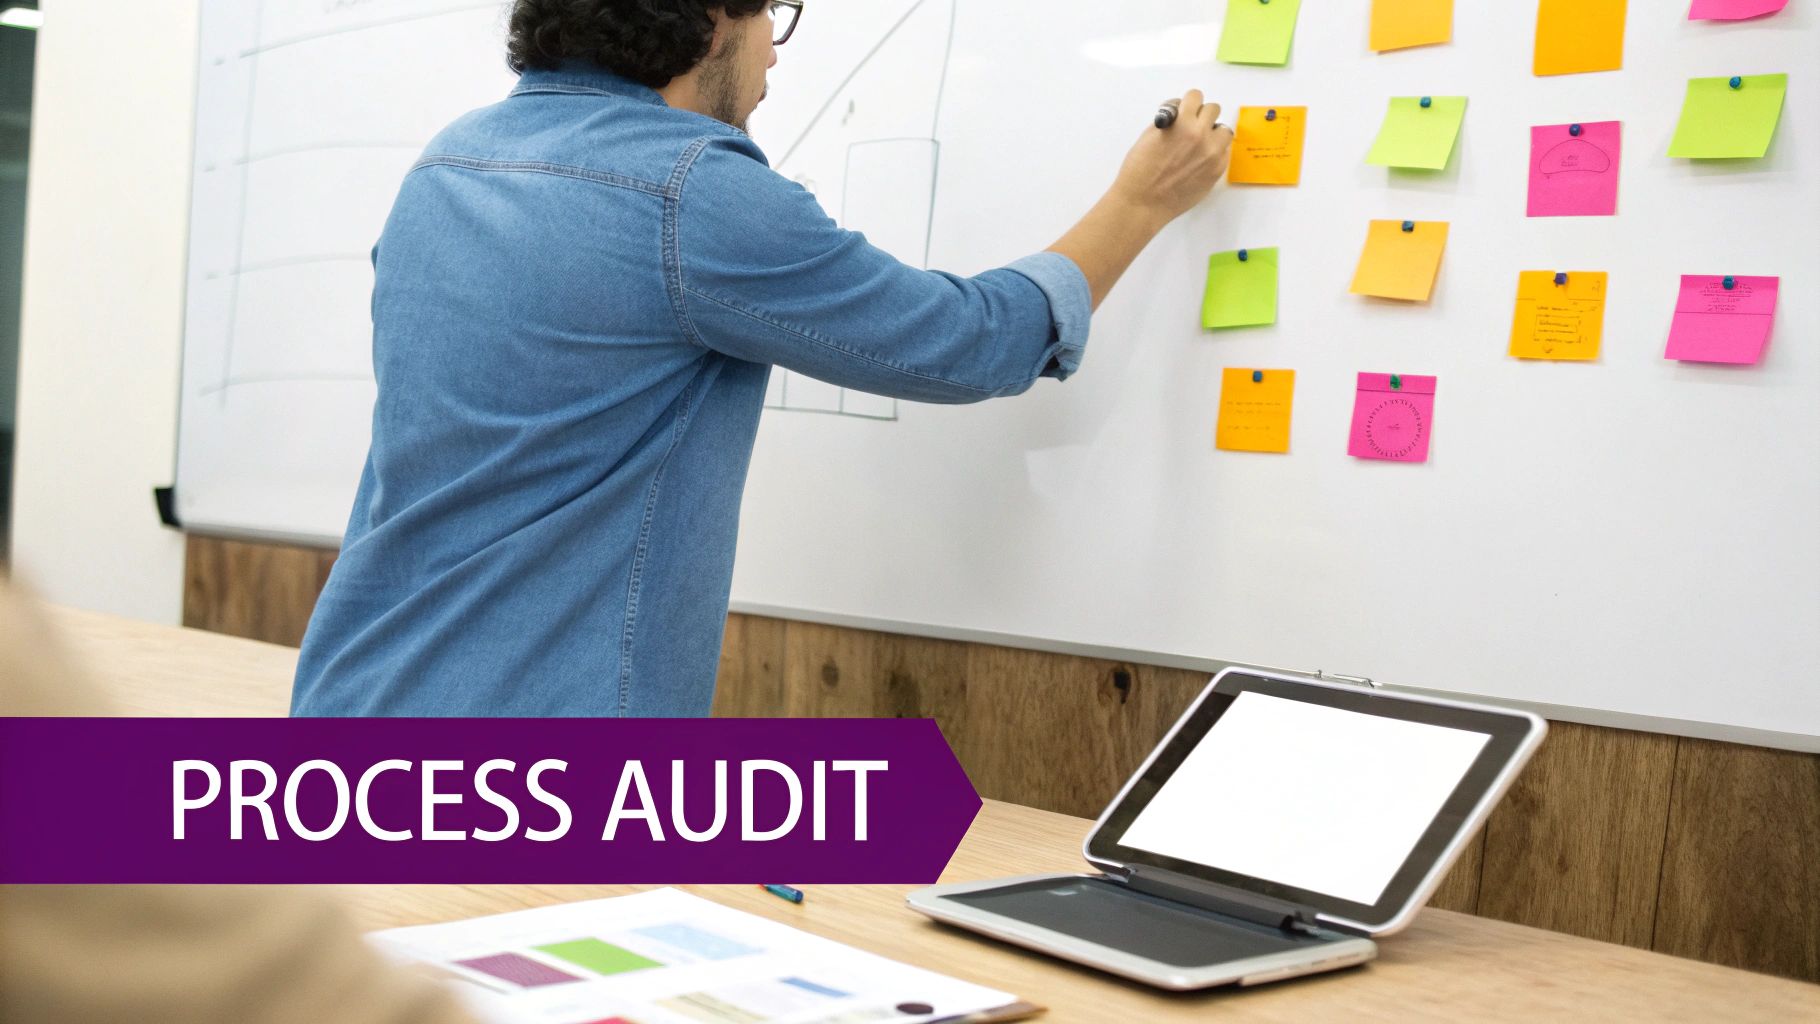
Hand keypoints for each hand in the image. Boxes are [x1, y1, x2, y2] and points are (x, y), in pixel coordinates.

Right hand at [1109, 90, 1232, 224]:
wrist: (1143, 202)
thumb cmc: (1140, 171)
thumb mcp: (1150, 135)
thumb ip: (1171, 120)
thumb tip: (1181, 114)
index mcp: (1182, 123)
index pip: (1195, 96)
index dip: (1188, 103)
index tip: (1185, 109)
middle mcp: (1201, 136)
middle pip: (1213, 109)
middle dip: (1201, 115)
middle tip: (1191, 126)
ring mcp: (1212, 154)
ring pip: (1224, 130)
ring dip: (1213, 132)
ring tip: (1200, 143)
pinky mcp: (1217, 170)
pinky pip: (1224, 151)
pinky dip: (1215, 151)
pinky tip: (1200, 159)